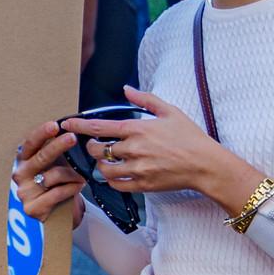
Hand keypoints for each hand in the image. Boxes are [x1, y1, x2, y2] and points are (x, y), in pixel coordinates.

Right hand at [12, 120, 85, 222]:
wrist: (58, 211)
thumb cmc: (57, 183)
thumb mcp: (56, 163)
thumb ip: (56, 149)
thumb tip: (69, 128)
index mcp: (24, 160)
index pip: (30, 144)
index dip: (41, 134)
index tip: (54, 125)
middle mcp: (20, 175)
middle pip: (40, 157)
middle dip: (57, 146)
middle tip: (72, 138)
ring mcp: (24, 192)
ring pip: (52, 176)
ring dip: (72, 174)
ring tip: (81, 176)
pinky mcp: (32, 208)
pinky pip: (56, 193)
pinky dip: (71, 188)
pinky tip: (78, 186)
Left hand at [61, 87, 260, 210]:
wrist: (206, 165)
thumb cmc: (189, 136)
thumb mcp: (169, 111)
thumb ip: (145, 99)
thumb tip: (126, 89)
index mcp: (137, 129)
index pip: (99, 127)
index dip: (79, 126)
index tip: (68, 124)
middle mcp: (133, 150)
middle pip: (97, 150)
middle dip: (91, 147)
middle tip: (94, 145)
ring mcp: (137, 169)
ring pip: (103, 169)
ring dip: (100, 164)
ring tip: (107, 160)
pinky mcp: (142, 185)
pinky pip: (116, 185)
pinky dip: (111, 180)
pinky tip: (116, 173)